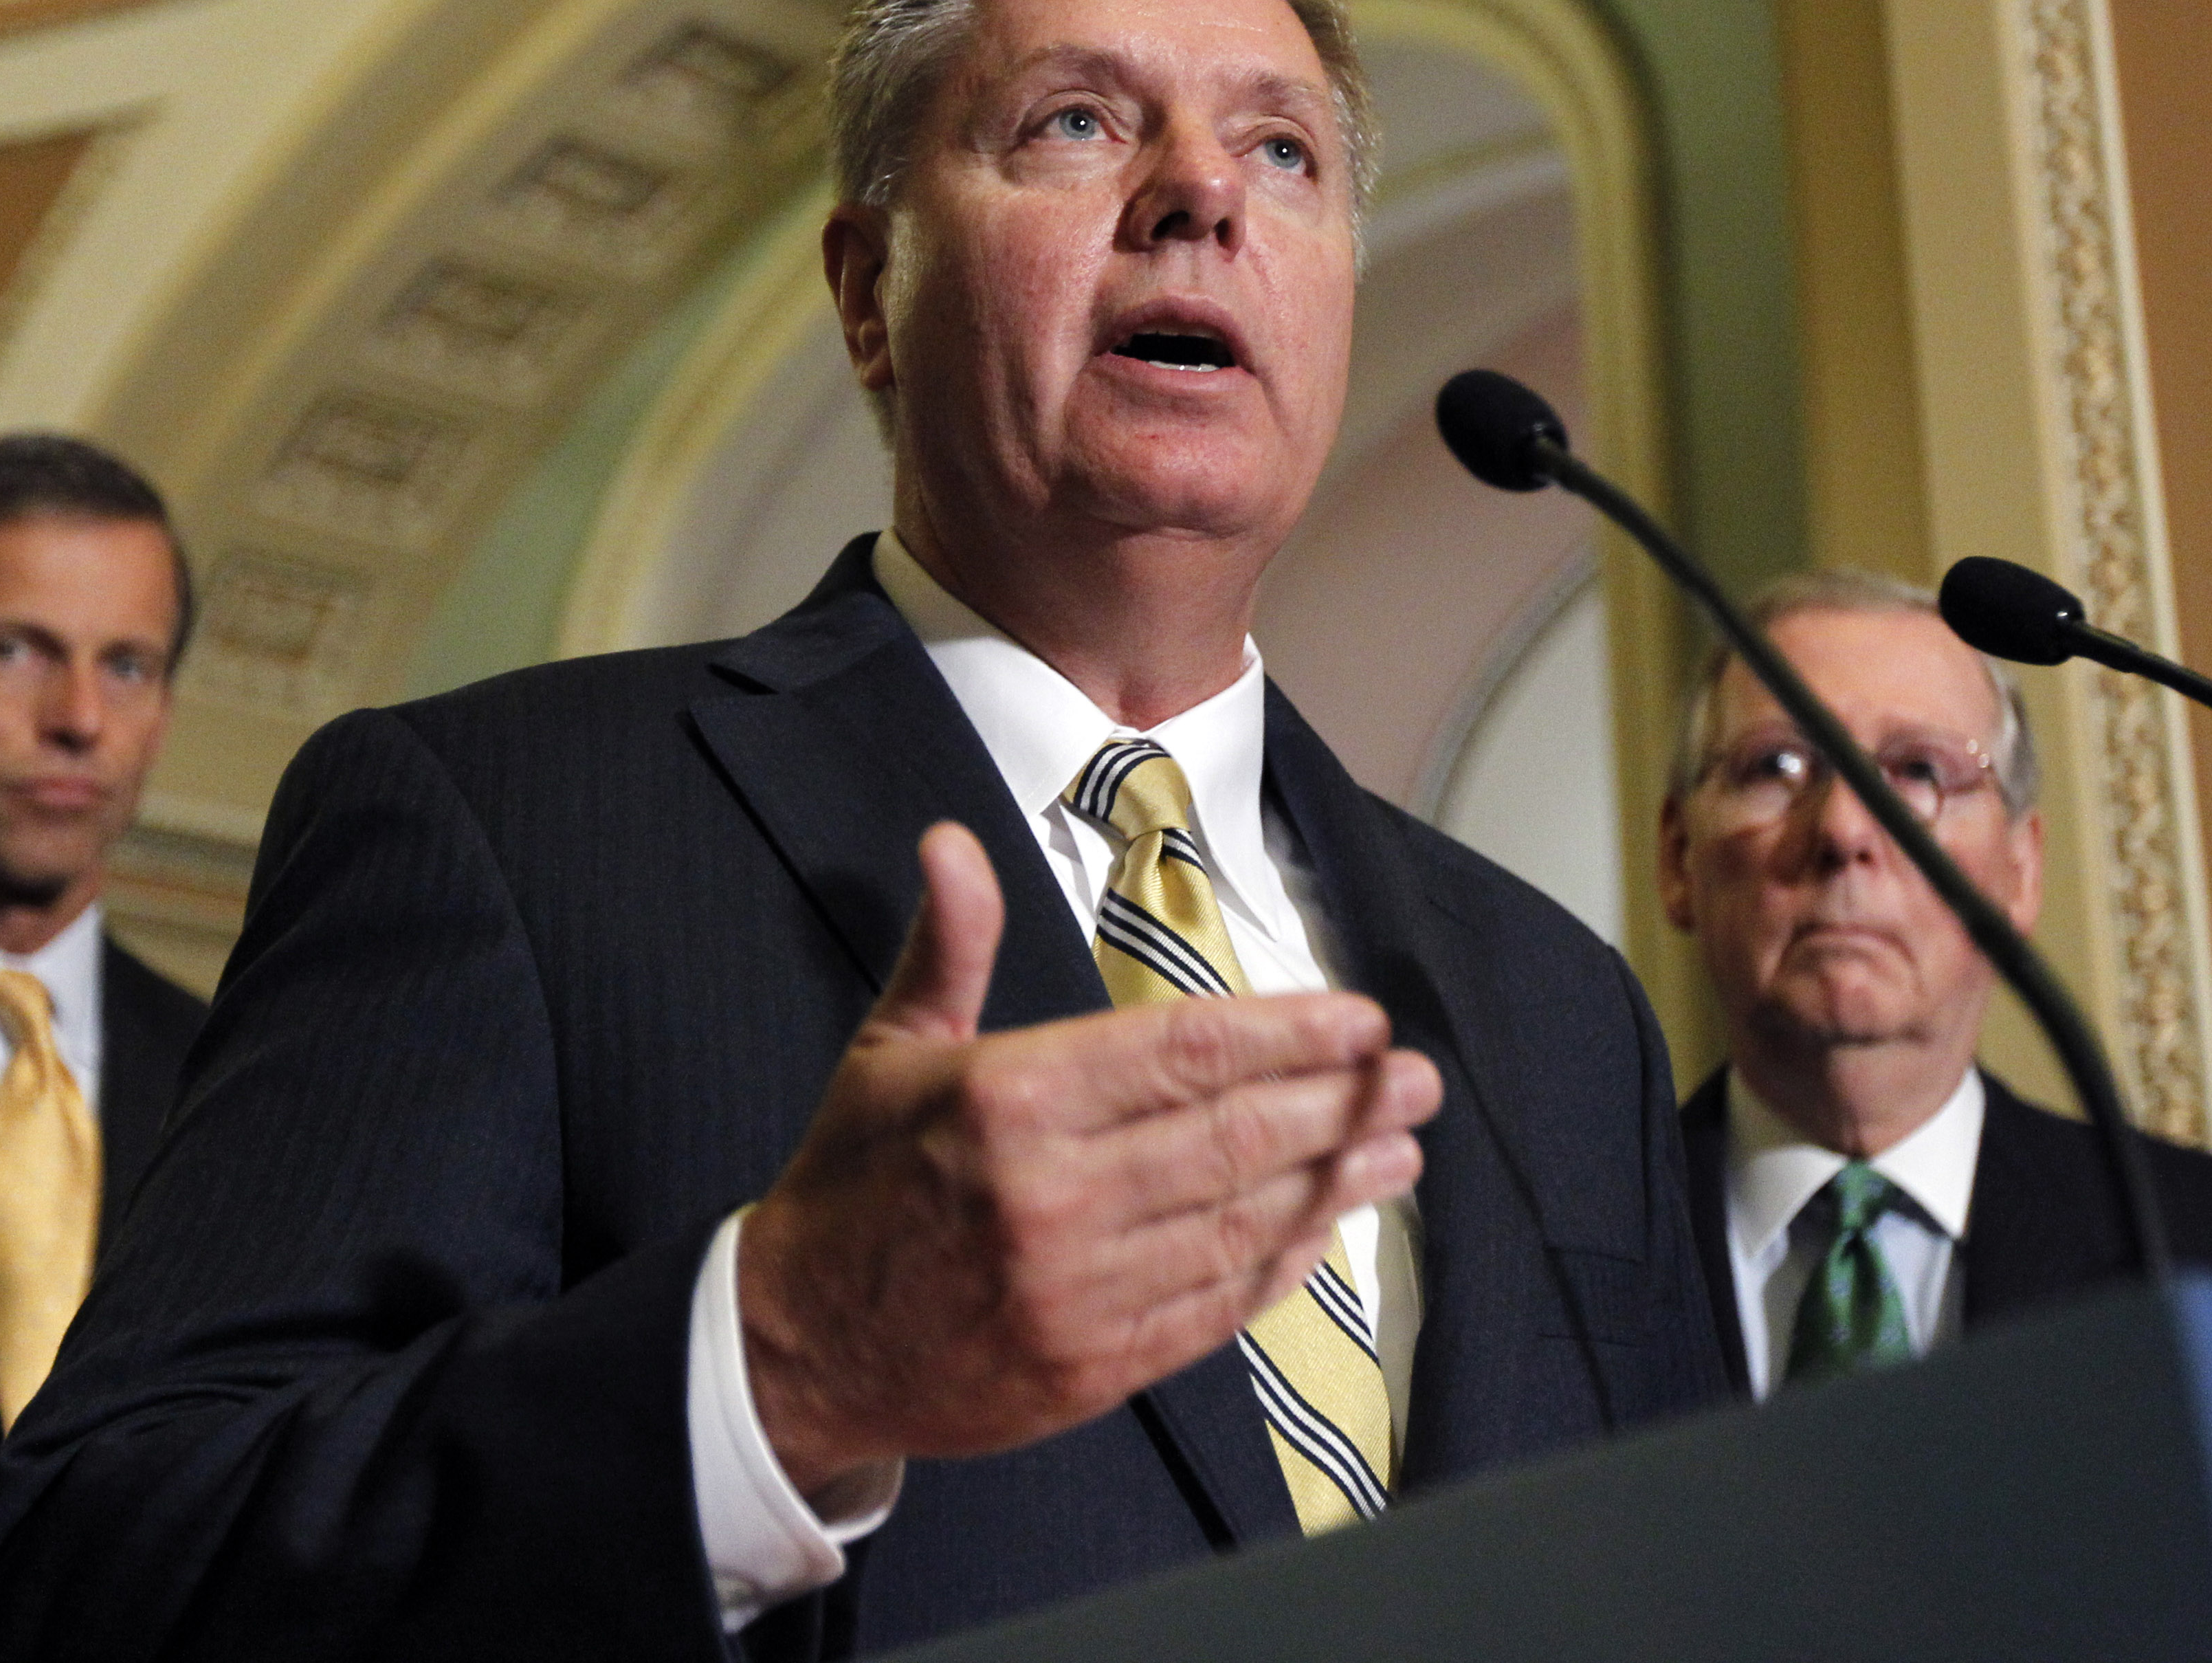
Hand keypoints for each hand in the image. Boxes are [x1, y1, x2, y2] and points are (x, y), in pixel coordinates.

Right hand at [737, 822, 1440, 1499]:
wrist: (795, 1350)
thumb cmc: (852, 1185)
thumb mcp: (887, 1050)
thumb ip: (948, 946)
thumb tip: (952, 842)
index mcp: (1007, 1101)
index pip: (1185, 1052)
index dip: (1290, 1033)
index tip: (1361, 1019)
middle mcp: (1052, 1196)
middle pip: (1236, 1136)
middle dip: (1345, 1102)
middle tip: (1416, 1079)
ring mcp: (1077, 1291)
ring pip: (1242, 1224)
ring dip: (1336, 1182)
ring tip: (1401, 1149)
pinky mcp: (1091, 1369)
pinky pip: (1213, 1309)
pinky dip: (1280, 1268)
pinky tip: (1327, 1232)